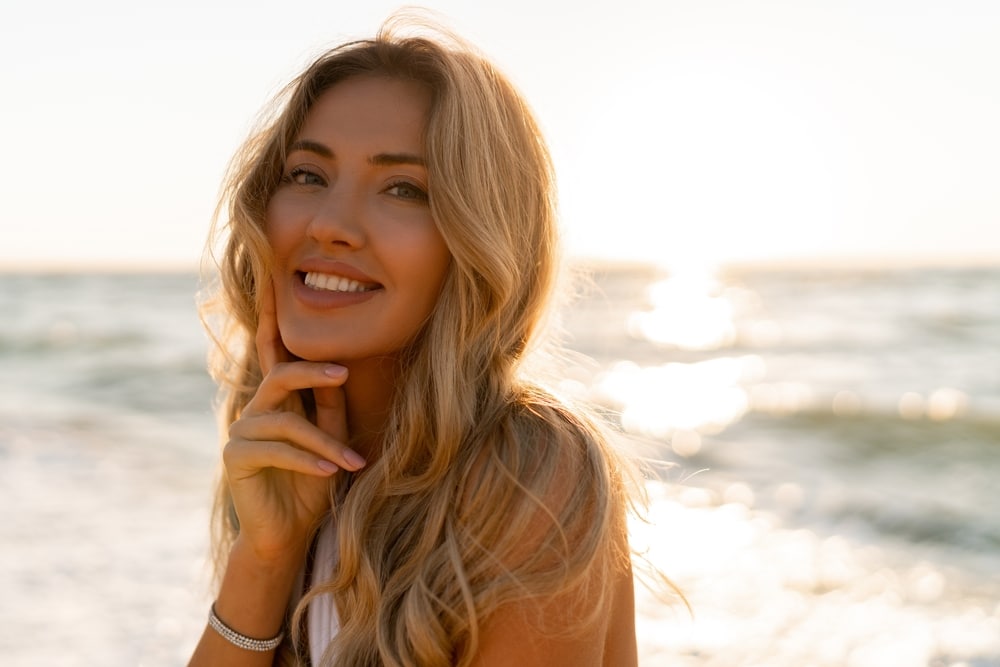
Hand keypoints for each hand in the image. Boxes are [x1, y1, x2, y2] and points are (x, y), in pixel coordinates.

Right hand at [222, 283, 364, 564]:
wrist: (291, 532)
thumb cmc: (314, 482)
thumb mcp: (330, 439)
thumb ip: (329, 406)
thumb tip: (337, 369)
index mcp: (279, 399)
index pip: (272, 350)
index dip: (269, 315)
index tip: (272, 278)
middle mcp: (257, 408)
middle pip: (280, 375)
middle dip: (313, 372)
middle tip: (344, 373)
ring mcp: (241, 431)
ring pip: (287, 422)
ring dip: (324, 442)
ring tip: (352, 462)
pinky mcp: (235, 456)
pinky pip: (277, 449)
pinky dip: (308, 460)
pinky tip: (331, 472)